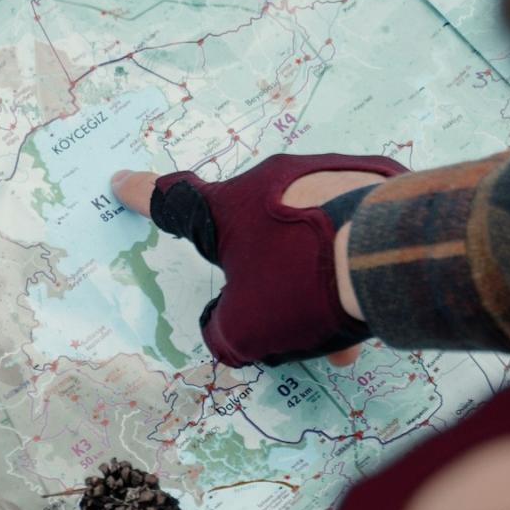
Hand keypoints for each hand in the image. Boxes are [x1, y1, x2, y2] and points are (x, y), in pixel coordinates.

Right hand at [112, 151, 404, 368]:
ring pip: (306, 239)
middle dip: (266, 278)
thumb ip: (225, 331)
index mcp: (228, 208)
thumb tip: (232, 328)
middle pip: (255, 236)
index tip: (121, 182)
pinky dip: (347, 271)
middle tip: (282, 317)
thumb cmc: (300, 286)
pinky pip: (346, 232)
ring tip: (336, 333)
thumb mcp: (246, 327)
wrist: (388, 253)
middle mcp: (274, 181)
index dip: (142, 197)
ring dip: (313, 285)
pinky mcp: (371, 185)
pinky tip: (363, 311)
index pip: (172, 203)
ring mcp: (326, 177)